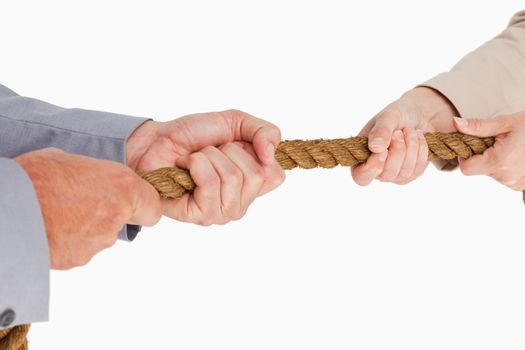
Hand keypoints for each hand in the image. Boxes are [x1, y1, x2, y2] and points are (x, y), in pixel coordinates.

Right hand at [14, 148, 160, 268]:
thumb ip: (94, 175)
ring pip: (102, 235)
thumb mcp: (70, 160)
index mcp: (122, 186)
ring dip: (87, 227)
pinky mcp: (80, 258)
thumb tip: (93, 180)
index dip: (142, 205)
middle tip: (84, 203)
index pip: (153, 207)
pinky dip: (70, 241)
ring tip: (59, 213)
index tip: (130, 200)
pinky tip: (51, 228)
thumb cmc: (35, 177)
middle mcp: (116, 214)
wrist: (7, 210)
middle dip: (110, 214)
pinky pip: (82, 248)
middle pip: (125, 220)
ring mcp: (99, 240)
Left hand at [126, 109, 284, 224]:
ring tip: (195, 160)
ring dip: (209, 156)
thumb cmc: (196, 135)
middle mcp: (241, 203)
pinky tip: (185, 168)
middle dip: (229, 151)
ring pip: (232, 178)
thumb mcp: (238, 122)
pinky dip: (196, 165)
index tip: (235, 145)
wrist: (158, 139)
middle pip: (256, 175)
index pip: (276, 176)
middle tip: (210, 152)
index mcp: (253, 185)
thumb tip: (271, 155)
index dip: (257, 153)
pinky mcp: (200, 215)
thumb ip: (266, 132)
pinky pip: (210, 185)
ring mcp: (222, 212)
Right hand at [351, 87, 457, 185]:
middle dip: (397, 151)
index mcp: (362, 156)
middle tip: (399, 132)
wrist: (420, 113)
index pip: (361, 176)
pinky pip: (418, 170)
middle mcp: (377, 169)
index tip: (383, 151)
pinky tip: (419, 137)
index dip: (371, 169)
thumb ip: (380, 130)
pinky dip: (421, 150)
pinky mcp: (412, 173)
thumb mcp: (388, 116)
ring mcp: (395, 174)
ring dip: (411, 148)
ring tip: (410, 130)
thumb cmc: (398, 114)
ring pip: (404, 173)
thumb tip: (375, 148)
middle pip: (386, 175)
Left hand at [454, 113, 524, 190]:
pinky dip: (506, 166)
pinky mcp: (521, 185)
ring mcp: (515, 183)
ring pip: (492, 172)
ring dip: (495, 160)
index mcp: (499, 162)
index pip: (466, 168)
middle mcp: (506, 177)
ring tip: (512, 147)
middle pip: (479, 169)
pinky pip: (504, 176)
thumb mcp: (506, 123)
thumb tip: (455, 123)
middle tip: (498, 141)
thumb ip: (478, 127)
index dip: (465, 155)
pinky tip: (518, 155)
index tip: (474, 143)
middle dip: (482, 155)